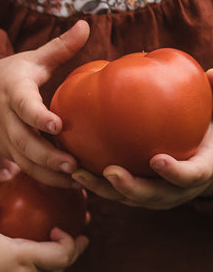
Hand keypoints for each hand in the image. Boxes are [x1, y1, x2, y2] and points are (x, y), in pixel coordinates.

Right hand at [0, 20, 89, 186]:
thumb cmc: (11, 75)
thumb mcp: (32, 59)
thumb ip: (59, 47)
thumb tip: (86, 25)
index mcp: (13, 92)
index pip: (24, 106)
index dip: (38, 117)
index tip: (57, 126)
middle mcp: (5, 119)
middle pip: (24, 142)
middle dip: (47, 157)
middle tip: (73, 165)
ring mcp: (4, 139)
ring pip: (25, 162)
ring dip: (49, 174)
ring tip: (78, 180)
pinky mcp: (7, 153)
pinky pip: (26, 169)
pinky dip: (46, 179)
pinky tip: (71, 184)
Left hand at [73, 120, 212, 208]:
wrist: (200, 157)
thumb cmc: (207, 129)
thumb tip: (211, 71)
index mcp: (200, 171)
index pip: (189, 176)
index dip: (175, 172)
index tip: (157, 160)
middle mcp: (177, 191)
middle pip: (153, 195)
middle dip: (130, 187)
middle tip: (110, 172)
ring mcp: (155, 197)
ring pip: (128, 199)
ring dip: (102, 189)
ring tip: (79, 173)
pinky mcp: (136, 196)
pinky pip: (114, 193)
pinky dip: (94, 184)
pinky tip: (71, 167)